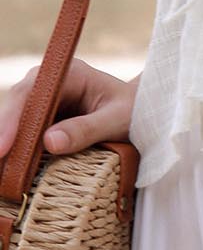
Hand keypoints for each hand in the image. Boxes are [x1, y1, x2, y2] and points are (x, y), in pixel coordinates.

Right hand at [0, 58, 137, 159]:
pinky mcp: (42, 120)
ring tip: (1, 175)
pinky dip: (15, 153)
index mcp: (70, 74)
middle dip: (3, 137)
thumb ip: (87, 129)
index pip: (31, 93)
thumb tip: (50, 142)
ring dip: (6, 147)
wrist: (142, 114)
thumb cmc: (135, 112)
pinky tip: (8, 172)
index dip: (12, 119)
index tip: (3, 147)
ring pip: (14, 123)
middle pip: (15, 108)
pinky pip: (22, 135)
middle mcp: (50, 84)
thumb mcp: (118, 120)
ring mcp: (44, 102)